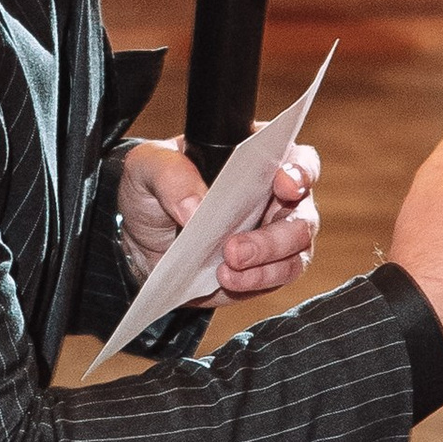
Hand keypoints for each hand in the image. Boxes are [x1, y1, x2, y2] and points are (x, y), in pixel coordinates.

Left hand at [118, 135, 321, 302]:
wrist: (140, 238)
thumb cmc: (154, 189)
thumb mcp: (149, 167)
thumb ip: (172, 176)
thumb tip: (196, 208)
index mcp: (259, 159)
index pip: (298, 161)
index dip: (300, 173)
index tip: (283, 186)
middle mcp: (276, 197)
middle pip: (302, 216)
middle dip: (274, 237)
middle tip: (234, 250)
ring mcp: (275, 236)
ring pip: (296, 252)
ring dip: (266, 266)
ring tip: (225, 270)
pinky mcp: (264, 269)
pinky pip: (276, 278)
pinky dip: (254, 282)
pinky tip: (225, 280)